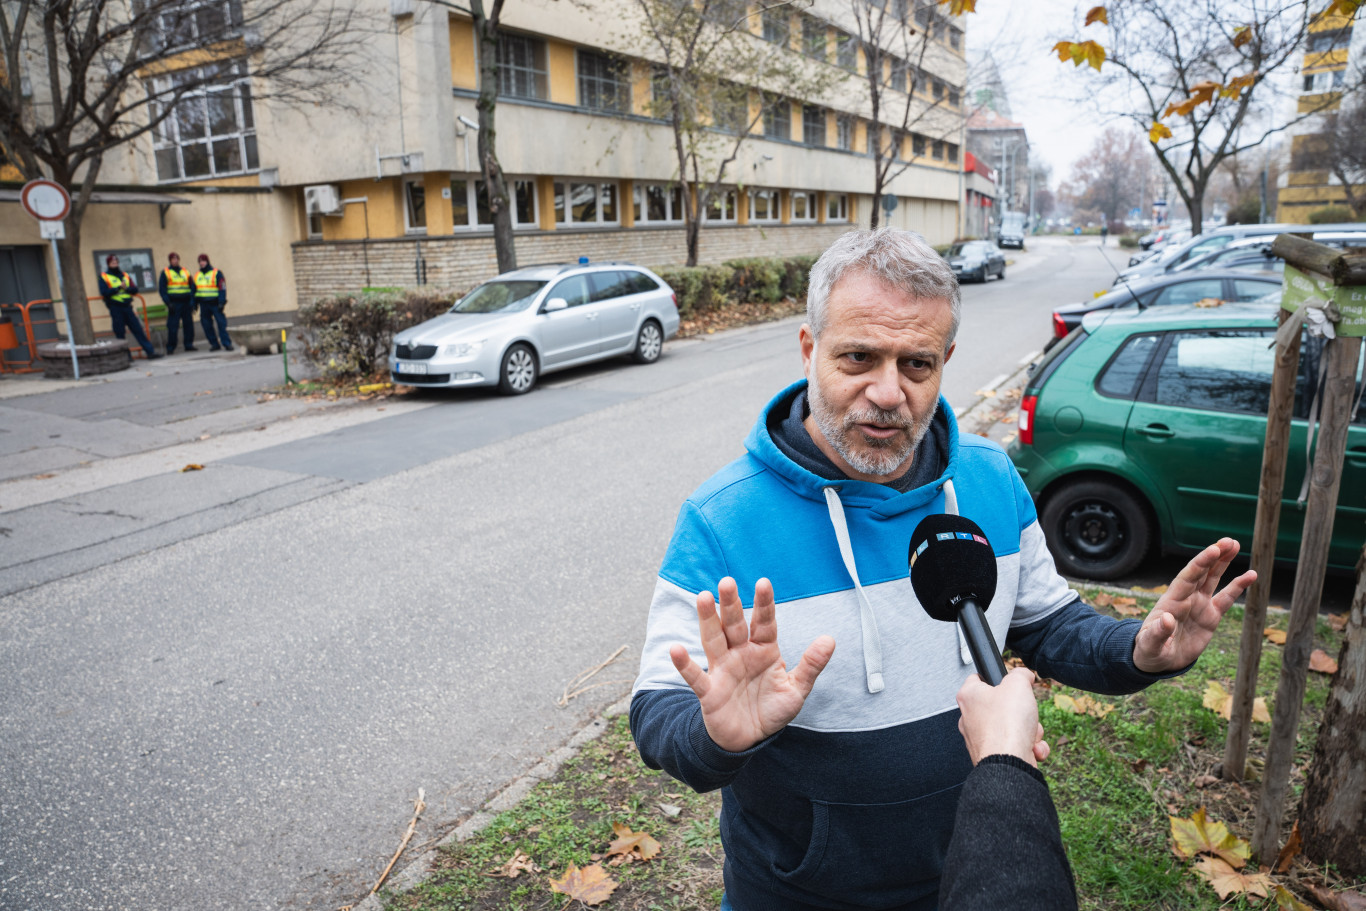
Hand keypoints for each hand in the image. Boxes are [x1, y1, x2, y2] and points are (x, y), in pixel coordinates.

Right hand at [670, 577, 834, 752]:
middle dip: (730, 604)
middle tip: (727, 582)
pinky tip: (675, 649)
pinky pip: (695, 676)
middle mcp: (740, 654)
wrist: (750, 740)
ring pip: (713, 640)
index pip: (764, 622)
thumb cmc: (771, 709)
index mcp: (763, 650)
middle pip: (734, 624)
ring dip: (707, 620)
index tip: (763, 582)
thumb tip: (830, 639)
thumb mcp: (796, 689)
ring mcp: (723, 670)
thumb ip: (811, 665)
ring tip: (703, 598)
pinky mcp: (709, 691)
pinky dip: (685, 664)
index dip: (764, 604)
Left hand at [956, 668, 1048, 766]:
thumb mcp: (1018, 684)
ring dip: (1029, 731)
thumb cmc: (1005, 726)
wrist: (1008, 763)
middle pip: (1002, 706)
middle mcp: (970, 718)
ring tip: (1029, 733)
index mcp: (969, 696)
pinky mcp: (993, 755)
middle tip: (1025, 712)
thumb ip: (1020, 674)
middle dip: (1022, 711)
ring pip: (1012, 727)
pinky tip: (1031, 749)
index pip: (977, 678)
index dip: (995, 677)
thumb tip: (1024, 675)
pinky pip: (1016, 746)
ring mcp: (981, 739)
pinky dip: (1029, 748)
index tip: (1007, 680)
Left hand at [1132, 538, 1256, 673]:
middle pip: (1202, 572)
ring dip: (1223, 562)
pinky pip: (1227, 598)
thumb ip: (1158, 632)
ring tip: (1235, 545)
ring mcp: (1199, 605)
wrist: (1158, 660)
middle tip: (1229, 541)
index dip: (1200, 563)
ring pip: (1213, 578)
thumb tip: (1167, 619)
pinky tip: (1251, 574)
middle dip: (1214, 556)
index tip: (1214, 549)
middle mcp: (1187, 598)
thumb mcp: (1150, 644)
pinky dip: (1238, 586)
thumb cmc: (1149, 650)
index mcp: (1172, 601)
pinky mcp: (1211, 616)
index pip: (1188, 577)